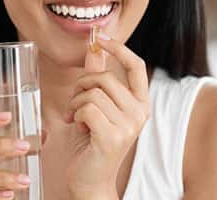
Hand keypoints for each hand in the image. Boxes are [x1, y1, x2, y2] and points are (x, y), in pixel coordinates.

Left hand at [64, 36, 151, 198]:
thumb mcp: (96, 106)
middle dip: (82, 86)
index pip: (135, 66)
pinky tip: (78, 127)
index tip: (100, 37)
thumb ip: (98, 78)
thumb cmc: (91, 144)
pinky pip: (87, 109)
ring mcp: (128, 126)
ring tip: (77, 118)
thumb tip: (95, 49)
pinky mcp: (112, 137)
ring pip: (93, 94)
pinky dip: (76, 115)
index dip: (118, 47)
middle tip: (76, 103)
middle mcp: (140, 113)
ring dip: (76, 104)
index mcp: (140, 103)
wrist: (89, 180)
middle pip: (105, 78)